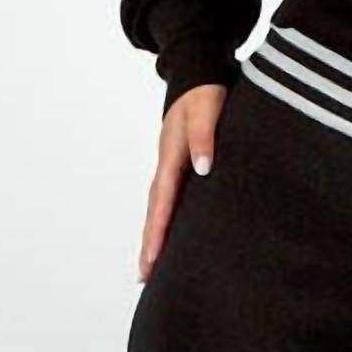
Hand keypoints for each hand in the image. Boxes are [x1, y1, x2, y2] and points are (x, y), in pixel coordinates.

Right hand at [139, 83, 228, 280]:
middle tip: (144, 277)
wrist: (197, 74)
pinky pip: (170, 202)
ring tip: (150, 269)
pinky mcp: (180, 169)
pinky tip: (169, 241)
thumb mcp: (207, 109)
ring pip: (159, 210)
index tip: (154, 257)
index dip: (159, 230)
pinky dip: (166, 222)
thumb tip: (202, 168)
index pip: (164, 200)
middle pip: (155, 212)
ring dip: (154, 238)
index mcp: (172, 156)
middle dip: (149, 244)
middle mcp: (167, 167)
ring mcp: (171, 169)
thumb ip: (205, 136)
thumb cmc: (205, 93)